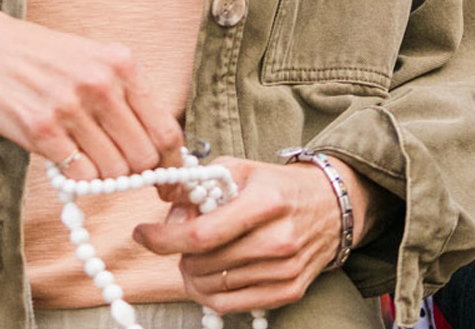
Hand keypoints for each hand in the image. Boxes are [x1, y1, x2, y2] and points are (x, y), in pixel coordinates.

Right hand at [0, 9, 180, 180]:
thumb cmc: (43, 59)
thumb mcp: (93, 60)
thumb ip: (126, 96)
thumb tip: (159, 147)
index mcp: (121, 64)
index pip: (166, 130)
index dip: (171, 164)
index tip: (167, 180)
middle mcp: (101, 84)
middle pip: (144, 157)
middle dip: (136, 172)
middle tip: (119, 169)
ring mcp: (71, 107)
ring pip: (115, 171)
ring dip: (106, 176)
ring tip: (88, 159)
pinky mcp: (42, 130)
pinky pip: (81, 175)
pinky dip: (79, 177)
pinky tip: (67, 159)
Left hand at [133, 156, 373, 313]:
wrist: (332, 206)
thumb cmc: (278, 186)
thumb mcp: (240, 169)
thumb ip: (198, 184)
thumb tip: (166, 205)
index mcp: (265, 203)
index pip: (201, 234)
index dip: (163, 238)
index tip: (142, 233)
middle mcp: (278, 240)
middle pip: (203, 263)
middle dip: (178, 252)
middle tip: (180, 238)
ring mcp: (285, 270)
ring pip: (212, 286)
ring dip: (192, 272)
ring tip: (196, 254)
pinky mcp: (288, 291)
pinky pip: (230, 304)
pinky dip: (209, 293)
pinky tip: (207, 275)